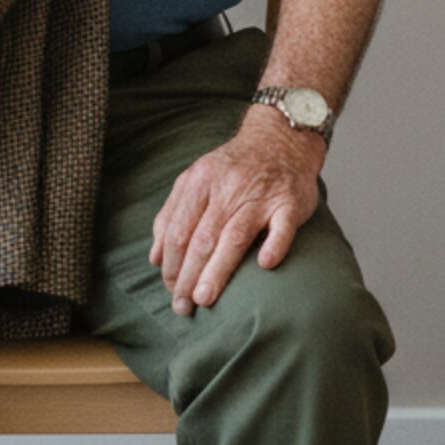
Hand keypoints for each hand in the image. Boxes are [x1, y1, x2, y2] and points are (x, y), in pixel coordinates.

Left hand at [149, 115, 324, 313]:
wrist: (280, 137)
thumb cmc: (233, 168)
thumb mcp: (196, 179)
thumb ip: (172, 214)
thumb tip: (155, 258)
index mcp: (201, 181)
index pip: (178, 230)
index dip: (170, 265)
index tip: (170, 290)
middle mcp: (229, 186)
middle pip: (202, 238)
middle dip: (188, 276)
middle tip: (182, 307)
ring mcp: (261, 194)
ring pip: (235, 236)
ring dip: (217, 271)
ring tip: (204, 298)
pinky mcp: (289, 202)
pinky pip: (283, 226)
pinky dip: (274, 244)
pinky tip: (264, 264)